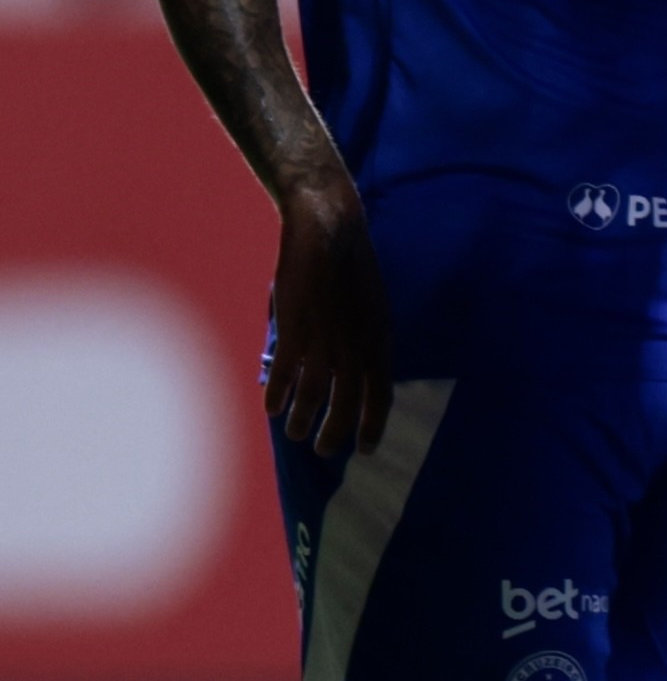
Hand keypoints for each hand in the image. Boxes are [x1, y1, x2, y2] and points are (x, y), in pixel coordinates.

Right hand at [266, 175, 391, 456]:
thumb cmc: (350, 268)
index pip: (380, 396)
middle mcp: (356, 345)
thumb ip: (362, 341)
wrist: (329, 229)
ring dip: (304, 420)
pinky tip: (272, 408)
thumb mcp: (370, 309)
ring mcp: (325, 338)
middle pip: (348, 404)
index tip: (365, 449)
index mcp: (380, 340)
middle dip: (336, 432)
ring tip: (295, 435)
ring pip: (315, 395)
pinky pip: (286, 373)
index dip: (372, 425)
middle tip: (325, 451)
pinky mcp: (295, 328)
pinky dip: (278, 394)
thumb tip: (350, 372)